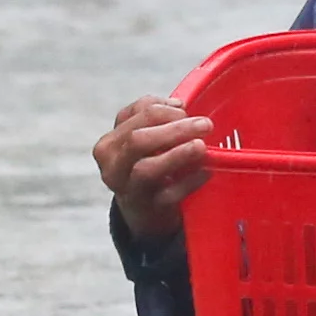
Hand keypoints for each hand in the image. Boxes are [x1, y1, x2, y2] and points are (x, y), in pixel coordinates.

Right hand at [95, 95, 213, 241]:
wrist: (143, 211)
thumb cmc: (145, 164)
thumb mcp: (141, 139)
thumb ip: (153, 116)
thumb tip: (178, 104)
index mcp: (109, 144)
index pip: (131, 116)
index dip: (162, 108)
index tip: (186, 109)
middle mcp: (112, 166)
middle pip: (137, 140)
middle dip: (173, 129)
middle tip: (205, 124)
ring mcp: (128, 190)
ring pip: (147, 169)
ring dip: (178, 155)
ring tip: (201, 146)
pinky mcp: (148, 209)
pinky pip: (169, 194)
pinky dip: (189, 181)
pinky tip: (206, 171)